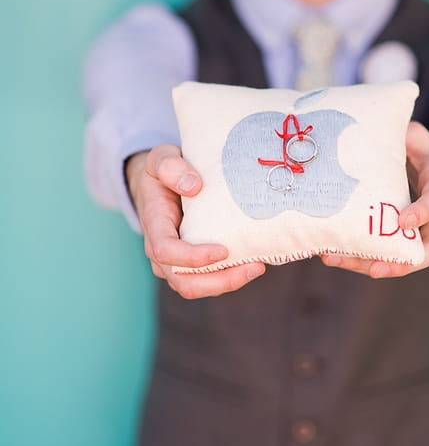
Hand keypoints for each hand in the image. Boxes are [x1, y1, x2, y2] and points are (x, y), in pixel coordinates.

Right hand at [126, 144, 265, 297]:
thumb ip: (171, 167)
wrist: (161, 183)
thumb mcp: (161, 158)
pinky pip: (207, 280)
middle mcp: (160, 251)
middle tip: (254, 267)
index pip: (166, 251)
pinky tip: (252, 263)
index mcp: (153, 224)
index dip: (193, 257)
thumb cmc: (164, 171)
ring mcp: (174, 262)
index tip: (223, 251)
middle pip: (184, 282)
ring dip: (228, 282)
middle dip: (219, 281)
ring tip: (257, 267)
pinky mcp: (190, 264)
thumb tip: (194, 186)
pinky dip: (228, 277)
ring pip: (197, 287)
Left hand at [321, 121, 428, 278]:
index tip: (402, 221)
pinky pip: (391, 260)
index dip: (422, 213)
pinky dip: (364, 262)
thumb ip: (408, 138)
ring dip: (369, 265)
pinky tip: (334, 255)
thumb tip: (377, 124)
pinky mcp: (413, 251)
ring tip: (334, 258)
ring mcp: (428, 242)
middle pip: (426, 251)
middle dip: (400, 262)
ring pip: (404, 262)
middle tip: (373, 267)